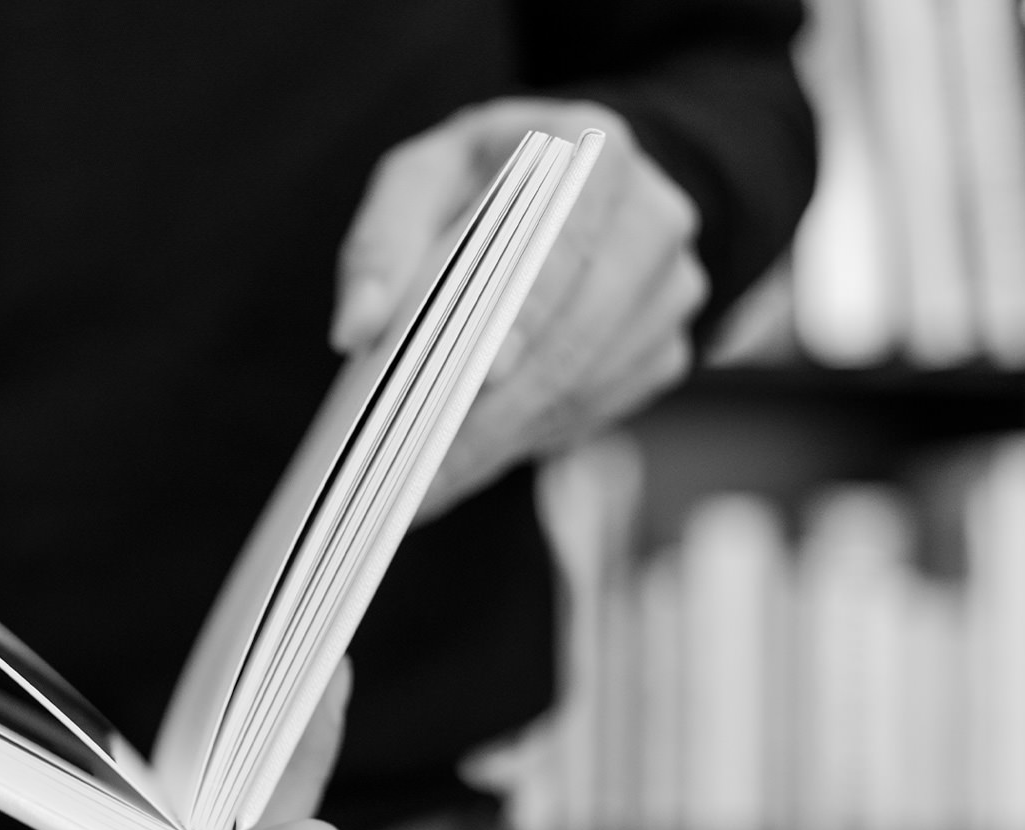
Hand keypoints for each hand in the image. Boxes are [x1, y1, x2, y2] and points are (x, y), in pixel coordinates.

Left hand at [330, 98, 705, 521]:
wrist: (559, 187)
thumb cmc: (479, 179)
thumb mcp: (419, 177)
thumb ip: (380, 242)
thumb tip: (354, 328)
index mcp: (596, 152)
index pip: (567, 241)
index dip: (527, 313)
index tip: (479, 376)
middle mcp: (654, 219)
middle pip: (579, 332)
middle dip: (496, 408)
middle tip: (418, 469)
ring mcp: (670, 291)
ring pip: (587, 385)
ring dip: (504, 438)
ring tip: (424, 482)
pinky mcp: (663, 349)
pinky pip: (596, 410)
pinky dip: (527, 439)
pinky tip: (467, 462)